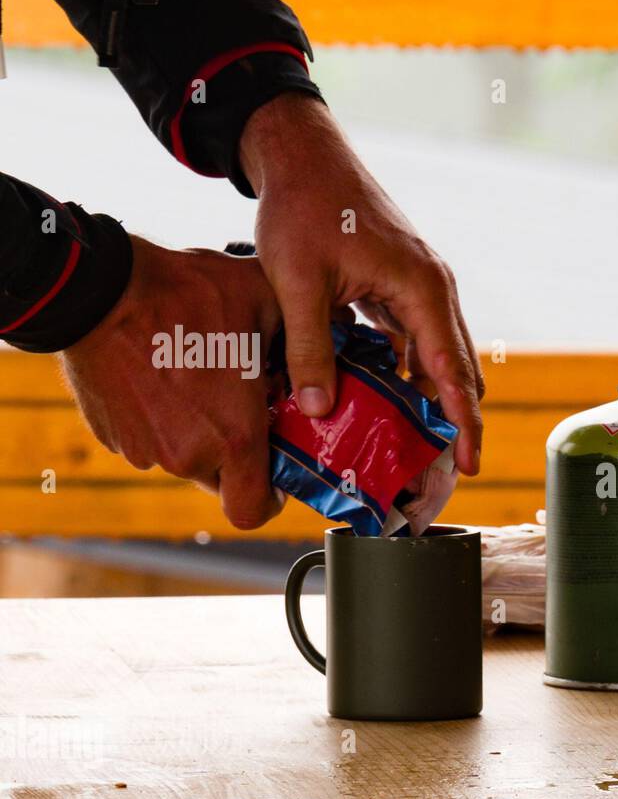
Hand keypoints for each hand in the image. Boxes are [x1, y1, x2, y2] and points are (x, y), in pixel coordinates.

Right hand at [61, 237, 283, 529]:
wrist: (98, 288)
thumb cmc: (186, 294)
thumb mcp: (264, 300)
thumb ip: (305, 331)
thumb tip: (339, 328)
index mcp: (234, 438)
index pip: (253, 510)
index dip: (267, 498)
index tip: (271, 470)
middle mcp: (188, 455)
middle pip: (221, 480)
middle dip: (234, 453)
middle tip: (239, 409)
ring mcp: (145, 448)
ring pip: (183, 457)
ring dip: (195, 433)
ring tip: (199, 382)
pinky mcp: (112, 435)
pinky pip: (147, 439)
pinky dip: (159, 420)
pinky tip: (163, 377)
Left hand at [239, 93, 483, 474]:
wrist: (304, 155)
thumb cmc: (304, 207)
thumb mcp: (298, 282)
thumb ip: (311, 348)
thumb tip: (319, 409)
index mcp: (422, 288)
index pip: (453, 370)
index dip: (463, 421)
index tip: (469, 463)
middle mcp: (434, 289)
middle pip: (458, 368)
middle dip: (455, 420)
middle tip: (440, 470)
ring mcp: (422, 287)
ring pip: (439, 357)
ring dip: (431, 398)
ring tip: (415, 445)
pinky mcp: (403, 286)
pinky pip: (417, 341)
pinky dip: (409, 373)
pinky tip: (388, 401)